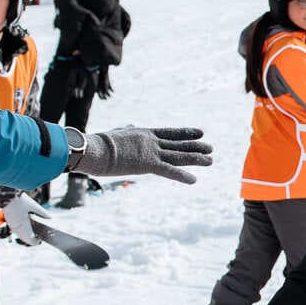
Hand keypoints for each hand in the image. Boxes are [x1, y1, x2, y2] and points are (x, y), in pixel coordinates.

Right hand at [2, 194, 48, 243]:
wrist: (6, 195)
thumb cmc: (20, 200)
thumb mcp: (34, 205)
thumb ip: (42, 213)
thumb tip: (50, 218)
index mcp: (23, 225)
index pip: (30, 239)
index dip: (35, 242)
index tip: (39, 241)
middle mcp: (17, 227)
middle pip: (24, 239)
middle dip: (31, 240)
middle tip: (37, 238)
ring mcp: (11, 225)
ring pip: (19, 235)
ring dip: (25, 236)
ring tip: (33, 234)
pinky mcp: (9, 221)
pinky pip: (15, 231)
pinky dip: (21, 232)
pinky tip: (25, 228)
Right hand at [68, 125, 213, 183]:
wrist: (95, 149)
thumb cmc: (100, 143)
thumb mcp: (117, 133)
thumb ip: (128, 130)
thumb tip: (131, 125)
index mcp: (145, 133)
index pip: (170, 134)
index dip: (185, 134)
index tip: (199, 133)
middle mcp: (151, 142)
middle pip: (178, 145)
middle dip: (195, 147)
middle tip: (210, 148)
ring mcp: (151, 152)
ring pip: (178, 156)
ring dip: (196, 159)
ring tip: (211, 160)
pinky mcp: (147, 164)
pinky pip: (168, 171)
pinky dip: (181, 175)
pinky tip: (194, 179)